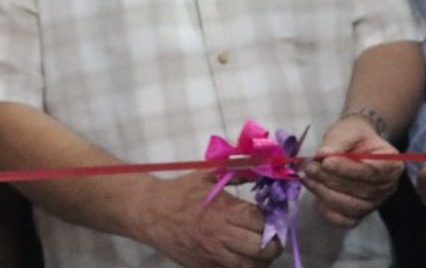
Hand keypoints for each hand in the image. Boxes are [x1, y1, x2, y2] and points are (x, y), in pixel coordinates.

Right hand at [140, 170, 280, 267]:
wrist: (150, 213)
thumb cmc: (182, 192)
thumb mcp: (210, 174)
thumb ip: (239, 171)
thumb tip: (264, 168)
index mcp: (226, 211)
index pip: (263, 222)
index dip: (274, 220)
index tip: (274, 217)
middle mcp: (222, 236)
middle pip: (263, 249)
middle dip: (274, 244)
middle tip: (274, 237)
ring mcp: (213, 256)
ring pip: (250, 267)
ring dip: (261, 260)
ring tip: (261, 250)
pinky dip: (242, 267)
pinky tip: (242, 257)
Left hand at [302, 114, 401, 227]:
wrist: (355, 145)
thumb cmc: (355, 137)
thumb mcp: (348, 131)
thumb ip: (337, 142)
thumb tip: (323, 155)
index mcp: (392, 164)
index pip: (371, 171)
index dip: (347, 169)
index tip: (325, 161)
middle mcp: (388, 187)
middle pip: (360, 190)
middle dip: (331, 180)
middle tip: (309, 168)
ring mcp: (375, 203)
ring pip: (351, 207)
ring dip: (326, 194)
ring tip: (308, 178)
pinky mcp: (361, 214)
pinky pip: (345, 220)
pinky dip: (329, 212)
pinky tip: (316, 197)